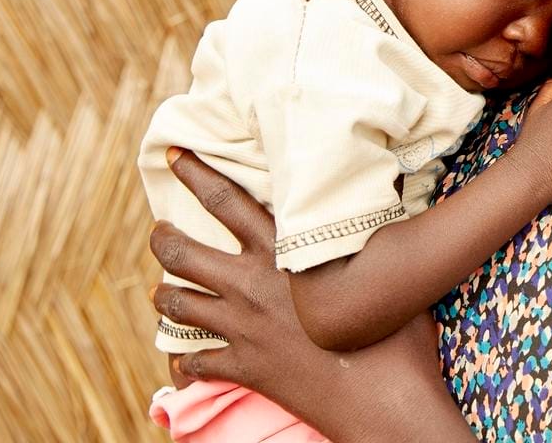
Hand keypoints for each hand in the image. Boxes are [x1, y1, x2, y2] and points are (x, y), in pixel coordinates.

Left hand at [150, 149, 473, 441]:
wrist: (380, 396)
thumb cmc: (392, 326)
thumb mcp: (384, 262)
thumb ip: (368, 227)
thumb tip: (386, 181)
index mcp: (281, 252)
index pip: (226, 200)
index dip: (195, 173)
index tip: (173, 155)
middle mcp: (251, 286)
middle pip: (182, 253)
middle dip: (162, 238)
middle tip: (159, 230)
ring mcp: (242, 330)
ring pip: (177, 306)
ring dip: (165, 295)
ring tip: (161, 290)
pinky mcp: (245, 369)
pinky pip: (195, 364)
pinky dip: (184, 361)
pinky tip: (183, 361)